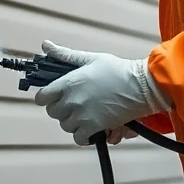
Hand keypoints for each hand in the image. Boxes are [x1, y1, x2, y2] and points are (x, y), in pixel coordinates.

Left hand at [34, 41, 170, 145]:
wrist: (141, 86)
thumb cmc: (118, 70)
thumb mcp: (90, 58)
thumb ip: (65, 54)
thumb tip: (46, 45)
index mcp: (68, 82)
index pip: (42, 97)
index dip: (45, 98)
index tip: (52, 97)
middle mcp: (72, 100)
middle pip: (53, 112)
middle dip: (61, 109)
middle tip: (73, 104)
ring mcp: (82, 115)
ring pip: (65, 125)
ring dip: (72, 122)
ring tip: (84, 114)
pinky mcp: (94, 127)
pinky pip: (79, 138)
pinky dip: (83, 135)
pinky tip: (90, 127)